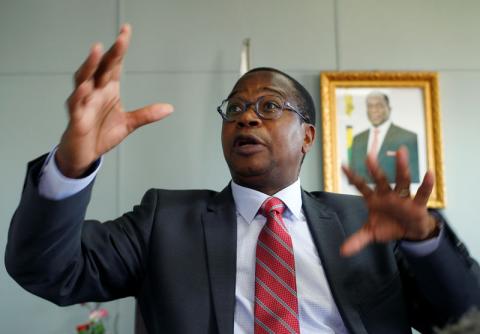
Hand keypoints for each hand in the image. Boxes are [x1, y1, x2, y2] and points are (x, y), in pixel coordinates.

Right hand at [56, 24, 173, 177]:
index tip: (126, 31)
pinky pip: (76, 104)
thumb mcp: (129, 124)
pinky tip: (86, 87)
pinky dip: (80, 95)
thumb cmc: (101, 134)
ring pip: (83, 79)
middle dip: (110, 52)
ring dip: (90, 65)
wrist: (84, 154)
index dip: (120, 49)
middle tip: (121, 38)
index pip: (113, 64)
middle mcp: (94, 92)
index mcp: (108, 89)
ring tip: (97, 51)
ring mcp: (84, 103)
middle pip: (101, 67)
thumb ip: (146, 114)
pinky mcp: (76, 118)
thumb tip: (169, 108)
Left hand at [340, 146, 438, 256]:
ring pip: (402, 181)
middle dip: (375, 169)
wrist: (409, 232)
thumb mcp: (371, 233)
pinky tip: (429, 174)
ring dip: (401, 167)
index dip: (353, 177)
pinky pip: (422, 194)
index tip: (343, 165)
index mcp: (374, 199)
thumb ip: (357, 240)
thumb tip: (342, 251)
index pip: (361, 186)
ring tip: (401, 152)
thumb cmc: (388, 225)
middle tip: (369, 156)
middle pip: (380, 180)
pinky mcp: (418, 205)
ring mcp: (403, 198)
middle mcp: (388, 195)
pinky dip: (426, 185)